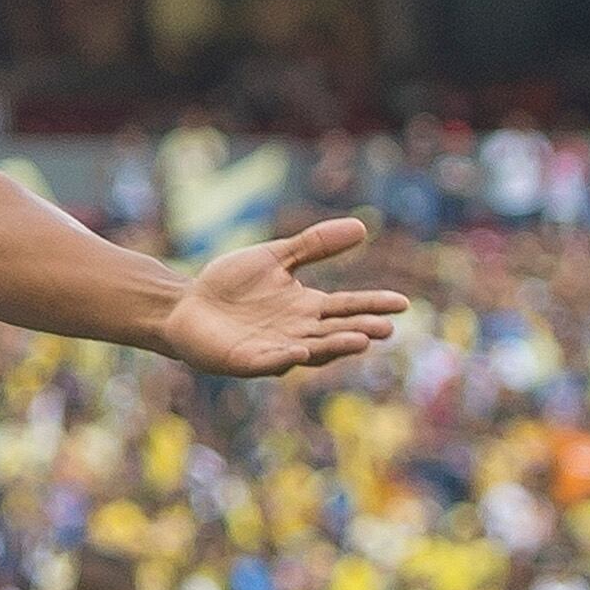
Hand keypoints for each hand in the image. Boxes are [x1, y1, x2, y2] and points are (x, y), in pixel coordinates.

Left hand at [159, 216, 409, 376]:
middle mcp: (297, 332)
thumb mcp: (276, 258)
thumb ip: (314, 246)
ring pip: (310, 350)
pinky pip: (269, 362)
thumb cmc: (231, 284)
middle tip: (386, 328)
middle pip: (336, 332)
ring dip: (333, 347)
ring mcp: (273, 349)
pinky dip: (284, 358)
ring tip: (358, 340)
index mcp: (306, 308)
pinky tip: (299, 350)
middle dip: (360, 330)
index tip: (402, 303)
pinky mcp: (245, 361)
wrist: (187, 306)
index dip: (373, 305)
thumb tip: (362, 227)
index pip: (347, 307)